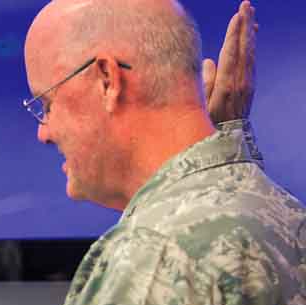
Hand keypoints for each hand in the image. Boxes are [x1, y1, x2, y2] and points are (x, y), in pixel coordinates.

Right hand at [203, 1, 256, 123]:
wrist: (227, 141)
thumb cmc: (208, 126)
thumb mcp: (201, 106)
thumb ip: (206, 83)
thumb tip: (208, 61)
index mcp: (226, 86)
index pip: (231, 53)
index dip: (234, 33)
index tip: (236, 16)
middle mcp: (240, 82)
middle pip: (244, 48)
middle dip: (245, 25)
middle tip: (246, 5)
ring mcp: (248, 83)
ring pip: (250, 52)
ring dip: (250, 31)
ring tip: (250, 13)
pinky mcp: (250, 86)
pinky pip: (252, 60)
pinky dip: (251, 45)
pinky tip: (251, 35)